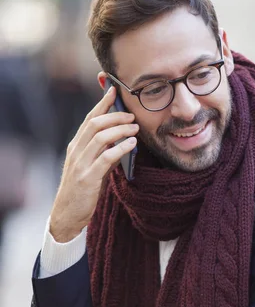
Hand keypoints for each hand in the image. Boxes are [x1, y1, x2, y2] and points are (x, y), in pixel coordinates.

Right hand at [49, 86, 137, 241]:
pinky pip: (106, 157)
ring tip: (135, 128)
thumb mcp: (91, 167)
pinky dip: (120, 148)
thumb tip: (122, 140)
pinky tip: (132, 144)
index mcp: (76, 146)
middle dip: (115, 115)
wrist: (66, 215)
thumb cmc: (81, 191)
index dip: (102, 104)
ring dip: (120, 129)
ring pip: (100, 137)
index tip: (114, 91)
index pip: (88, 119)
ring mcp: (81, 164)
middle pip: (94, 124)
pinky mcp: (88, 178)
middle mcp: (76, 151)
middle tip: (132, 115)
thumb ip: (102, 153)